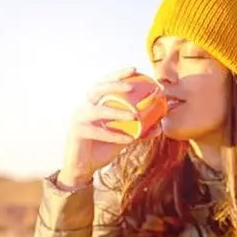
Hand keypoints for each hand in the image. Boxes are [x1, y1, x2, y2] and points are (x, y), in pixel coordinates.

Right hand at [58, 70, 161, 186]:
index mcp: (94, 104)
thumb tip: (160, 126)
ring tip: (134, 116)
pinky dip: (114, 135)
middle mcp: (84, 107)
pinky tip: (130, 139)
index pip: (105, 84)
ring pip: (97, 110)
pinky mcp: (76, 132)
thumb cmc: (103, 147)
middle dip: (114, 84)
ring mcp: (78, 118)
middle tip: (132, 86)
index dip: (118, 75)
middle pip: (97, 89)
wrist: (84, 167)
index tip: (134, 69)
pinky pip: (97, 132)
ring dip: (116, 112)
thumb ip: (139, 130)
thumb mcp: (124, 137)